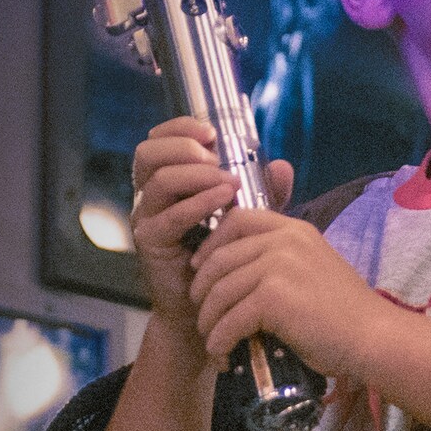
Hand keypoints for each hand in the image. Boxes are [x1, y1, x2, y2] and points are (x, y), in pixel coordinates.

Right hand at [129, 117, 294, 328]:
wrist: (211, 303)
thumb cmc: (229, 253)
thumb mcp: (251, 215)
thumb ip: (265, 190)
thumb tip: (282, 166)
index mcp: (170, 178)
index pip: (160, 139)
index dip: (181, 128)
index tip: (212, 132)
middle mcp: (152, 194)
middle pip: (148, 153)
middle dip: (183, 146)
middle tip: (216, 156)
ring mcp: (148, 218)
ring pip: (158, 181)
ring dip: (196, 174)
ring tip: (229, 181)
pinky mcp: (151, 243)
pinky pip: (169, 216)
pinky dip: (197, 204)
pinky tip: (223, 200)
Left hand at [187, 206, 382, 376]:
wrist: (371, 336)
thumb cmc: (344, 311)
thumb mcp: (312, 269)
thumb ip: (281, 261)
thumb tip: (236, 275)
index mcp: (294, 230)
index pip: (235, 220)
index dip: (210, 244)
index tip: (202, 271)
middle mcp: (285, 240)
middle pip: (218, 258)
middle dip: (201, 292)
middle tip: (204, 318)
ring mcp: (279, 265)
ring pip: (219, 291)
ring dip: (208, 323)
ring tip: (214, 343)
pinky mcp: (274, 297)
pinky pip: (229, 319)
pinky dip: (220, 341)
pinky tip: (223, 355)